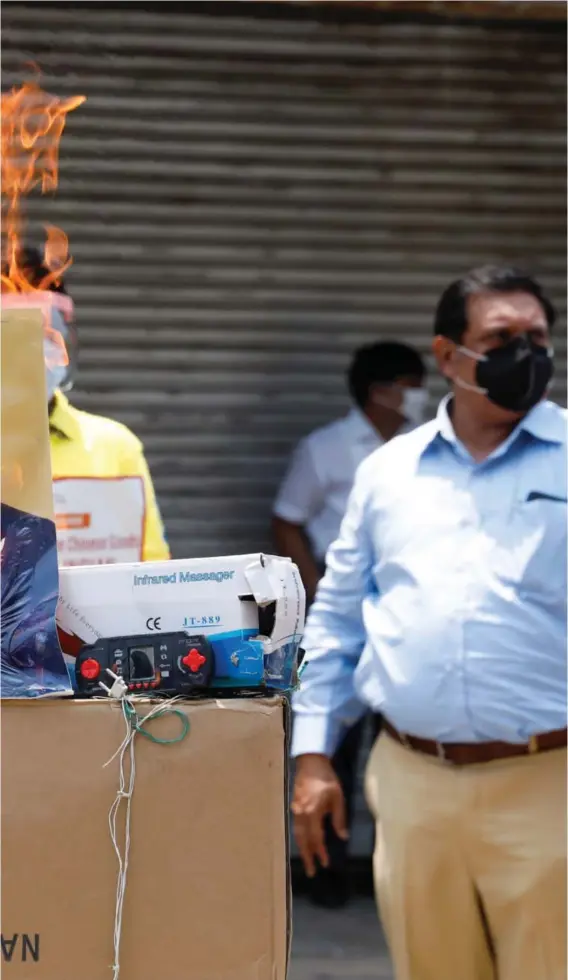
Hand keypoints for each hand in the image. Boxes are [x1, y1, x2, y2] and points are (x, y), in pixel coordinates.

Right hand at [291, 753, 347, 876]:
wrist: (311, 762)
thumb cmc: (327, 778)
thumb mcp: (338, 797)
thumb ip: (339, 818)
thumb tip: (343, 837)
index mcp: (312, 812)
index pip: (316, 838)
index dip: (320, 852)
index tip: (325, 864)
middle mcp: (301, 814)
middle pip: (303, 840)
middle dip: (307, 856)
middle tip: (311, 872)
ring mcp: (296, 810)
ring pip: (297, 834)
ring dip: (302, 849)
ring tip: (307, 860)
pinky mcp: (294, 806)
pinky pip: (296, 827)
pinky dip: (299, 838)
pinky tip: (303, 842)